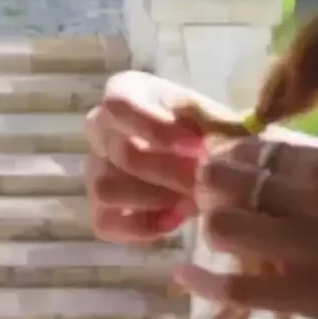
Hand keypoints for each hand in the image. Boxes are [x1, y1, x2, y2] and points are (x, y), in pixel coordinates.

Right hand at [82, 70, 244, 243]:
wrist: (217, 167)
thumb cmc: (214, 134)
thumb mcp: (221, 120)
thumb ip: (214, 128)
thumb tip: (202, 147)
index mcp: (126, 92)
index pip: (120, 104)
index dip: (156, 128)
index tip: (196, 147)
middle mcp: (100, 127)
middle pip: (120, 152)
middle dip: (168, 172)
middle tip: (204, 183)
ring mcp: (95, 169)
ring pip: (106, 189)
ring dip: (154, 199)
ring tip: (191, 201)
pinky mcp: (100, 208)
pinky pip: (104, 222)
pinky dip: (140, 226)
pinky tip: (173, 220)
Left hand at [176, 136, 317, 318]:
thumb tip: (263, 173)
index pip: (249, 148)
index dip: (224, 165)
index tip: (222, 183)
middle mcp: (315, 195)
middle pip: (223, 179)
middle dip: (207, 196)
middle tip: (215, 215)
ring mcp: (313, 246)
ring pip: (221, 225)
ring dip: (211, 235)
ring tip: (223, 249)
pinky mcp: (314, 295)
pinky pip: (237, 285)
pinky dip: (204, 282)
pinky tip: (189, 279)